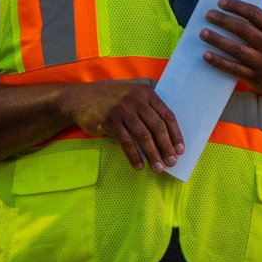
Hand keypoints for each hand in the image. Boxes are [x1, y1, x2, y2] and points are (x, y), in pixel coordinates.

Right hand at [60, 81, 184, 171]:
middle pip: (157, 127)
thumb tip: (167, 135)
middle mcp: (136, 99)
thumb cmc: (111, 100)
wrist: (81, 98)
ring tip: (158, 168)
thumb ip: (148, 107)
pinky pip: (126, 142)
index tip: (180, 150)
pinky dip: (134, 156)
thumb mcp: (131, 95)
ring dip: (152, 154)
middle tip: (171, 162)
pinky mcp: (110, 120)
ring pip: (143, 136)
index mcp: (147, 93)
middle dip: (166, 147)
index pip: (167, 115)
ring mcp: (123, 109)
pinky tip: (139, 166)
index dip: (175, 134)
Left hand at [200, 0, 261, 99]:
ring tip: (203, 32)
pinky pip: (233, 68)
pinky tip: (206, 55)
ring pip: (236, 49)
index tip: (220, 2)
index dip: (235, 6)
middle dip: (223, 20)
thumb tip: (233, 11)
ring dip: (217, 40)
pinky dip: (218, 61)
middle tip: (208, 15)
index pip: (254, 13)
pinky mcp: (254, 77)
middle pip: (243, 29)